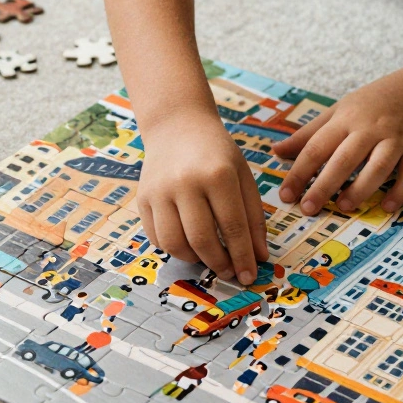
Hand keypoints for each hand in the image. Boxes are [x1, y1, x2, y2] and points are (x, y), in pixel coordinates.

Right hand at [138, 111, 268, 284]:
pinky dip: (173, 249)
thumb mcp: (242, 176)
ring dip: (194, 260)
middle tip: (229, 272)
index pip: (233, 227)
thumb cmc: (216, 152)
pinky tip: (188, 244)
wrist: (177, 125)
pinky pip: (156, 237)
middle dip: (218, 263)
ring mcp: (159, 191)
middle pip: (201, 239)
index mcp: (217, 174)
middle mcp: (185, 183)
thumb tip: (260, 256)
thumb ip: (253, 217)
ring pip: (174, 244)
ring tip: (208, 258)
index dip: (242, 257)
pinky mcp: (142, 198)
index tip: (249, 276)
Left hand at [272, 71, 402, 214]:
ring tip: (343, 207)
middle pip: (344, 159)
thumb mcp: (338, 110)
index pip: (317, 147)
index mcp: (346, 119)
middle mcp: (370, 129)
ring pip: (378, 168)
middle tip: (308, 208)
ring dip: (360, 189)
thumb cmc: (374, 102)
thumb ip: (308, 134)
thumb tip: (276, 151)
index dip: (299, 172)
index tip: (286, 195)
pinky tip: (386, 207)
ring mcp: (396, 140)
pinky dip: (400, 192)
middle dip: (324, 185)